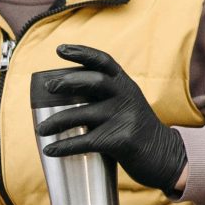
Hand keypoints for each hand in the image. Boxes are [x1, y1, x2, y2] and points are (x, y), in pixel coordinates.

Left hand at [36, 43, 187, 195]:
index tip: (60, 49)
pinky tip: (49, 149)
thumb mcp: (126, 104)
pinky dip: (64, 146)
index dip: (82, 52)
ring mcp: (124, 118)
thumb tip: (62, 94)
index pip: (104, 61)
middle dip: (68, 82)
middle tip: (49, 87)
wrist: (163, 155)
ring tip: (40, 129)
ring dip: (57, 121)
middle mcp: (126, 97)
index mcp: (125, 85)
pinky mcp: (121, 141)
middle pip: (94, 81)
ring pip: (84, 114)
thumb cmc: (135, 129)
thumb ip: (104, 96)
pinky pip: (86, 141)